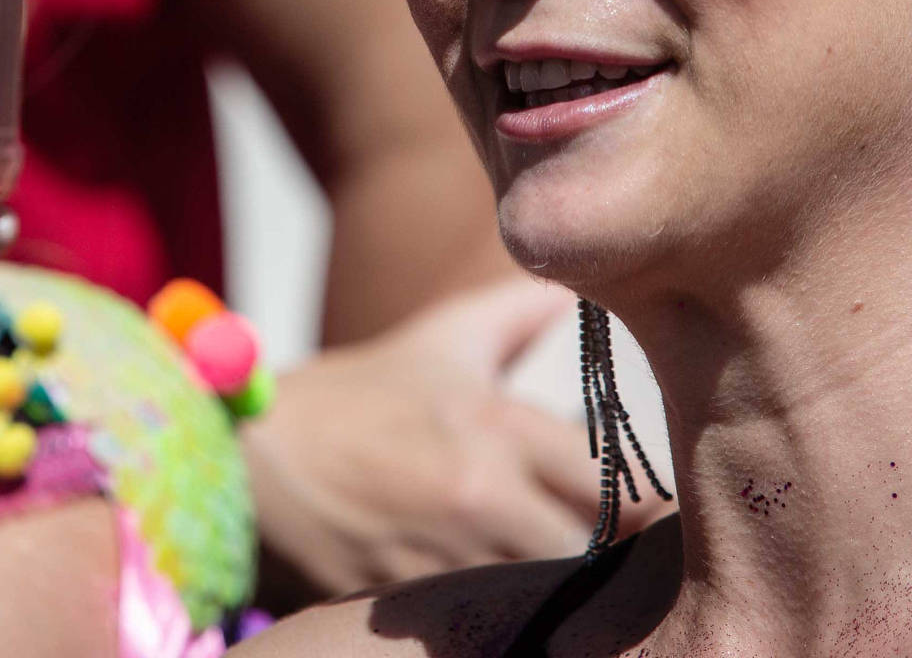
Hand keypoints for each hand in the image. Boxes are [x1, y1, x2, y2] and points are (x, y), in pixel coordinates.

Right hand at [243, 277, 625, 595]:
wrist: (253, 451)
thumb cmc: (360, 393)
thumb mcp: (442, 339)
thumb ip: (520, 313)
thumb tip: (581, 288)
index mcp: (498, 425)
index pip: (619, 487)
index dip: (649, 510)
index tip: (658, 517)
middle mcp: (478, 491)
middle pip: (590, 555)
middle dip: (607, 561)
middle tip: (625, 562)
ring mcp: (439, 553)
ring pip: (539, 596)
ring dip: (554, 591)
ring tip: (568, 583)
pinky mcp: (403, 603)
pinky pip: (477, 623)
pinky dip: (492, 616)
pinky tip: (500, 605)